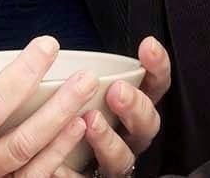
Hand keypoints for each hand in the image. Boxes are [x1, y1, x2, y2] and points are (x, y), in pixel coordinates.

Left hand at [49, 37, 171, 177]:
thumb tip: (52, 45)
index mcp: (133, 108)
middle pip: (147, 124)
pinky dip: (72, 173)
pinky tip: (58, 164)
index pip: (155, 86)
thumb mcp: (77, 90)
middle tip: (118, 91)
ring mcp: (113, 161)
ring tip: (90, 122)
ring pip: (122, 157)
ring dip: (108, 140)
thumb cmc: (67, 113)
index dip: (157, 68)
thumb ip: (80, 75)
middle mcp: (129, 136)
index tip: (147, 46)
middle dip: (136, 106)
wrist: (53, 161)